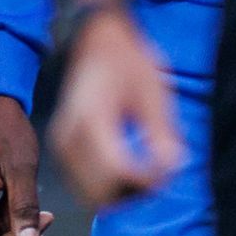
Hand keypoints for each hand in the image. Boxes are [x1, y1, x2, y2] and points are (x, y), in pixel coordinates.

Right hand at [50, 5, 184, 209]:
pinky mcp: (62, 147)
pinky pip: (84, 184)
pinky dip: (109, 186)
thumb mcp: (155, 93)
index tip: (169, 170)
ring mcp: (62, 143)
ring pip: (90, 194)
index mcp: (92, 119)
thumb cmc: (128, 61)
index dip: (147, 181)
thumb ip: (163, 134)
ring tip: (148, 171)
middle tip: (161, 175)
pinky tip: (131, 167)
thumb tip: (174, 169)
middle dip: (135, 192)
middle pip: (100, 192)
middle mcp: (69, 136)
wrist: (96, 40)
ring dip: (122, 193)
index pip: (117, 171)